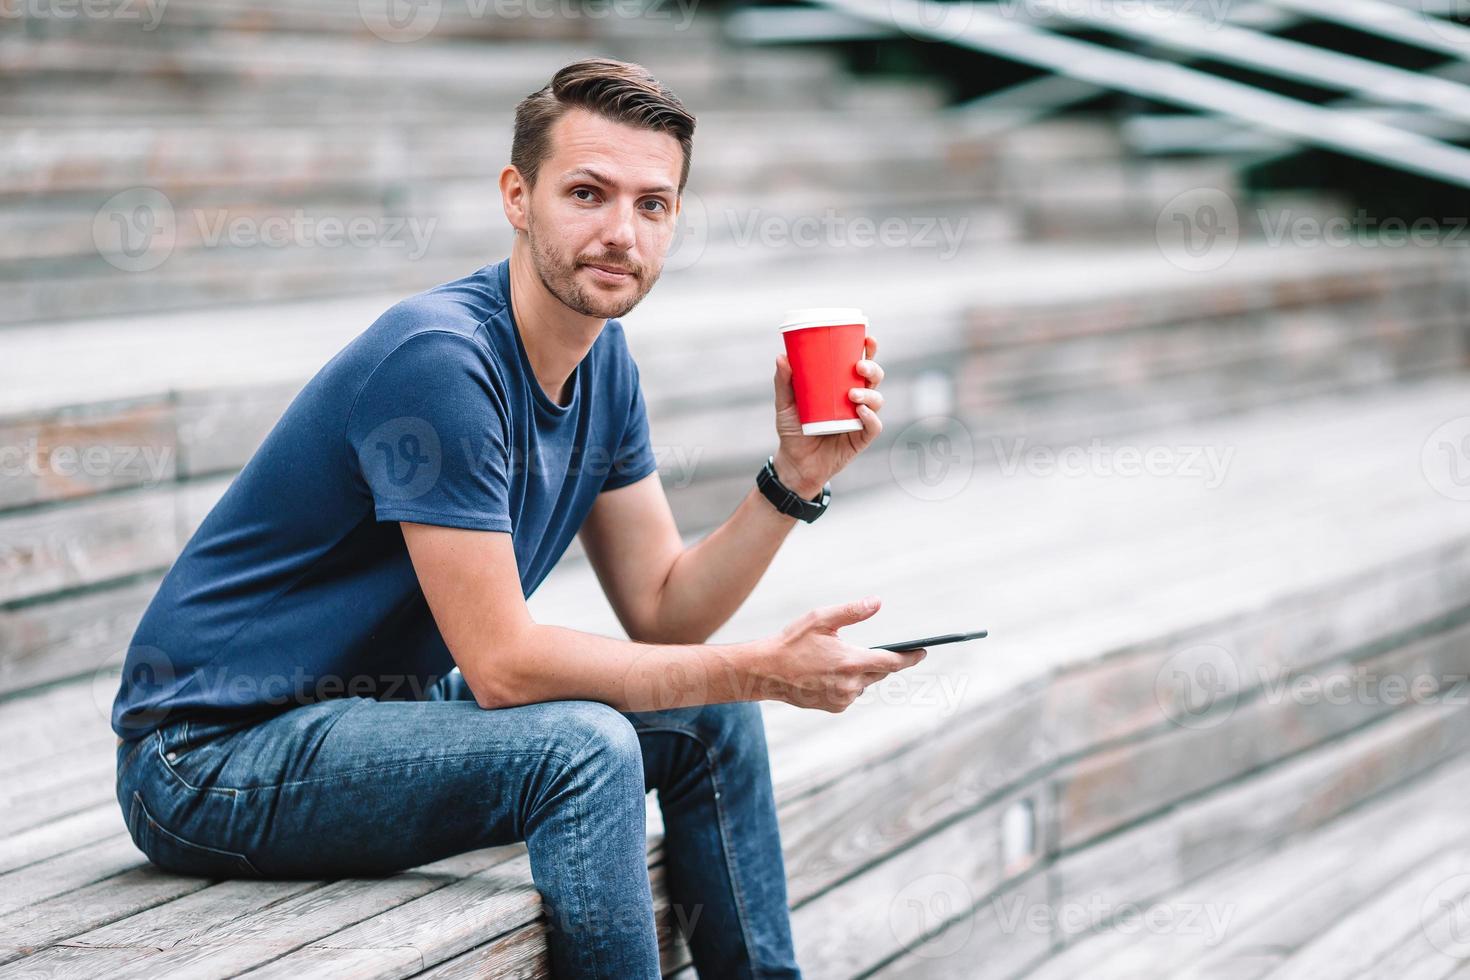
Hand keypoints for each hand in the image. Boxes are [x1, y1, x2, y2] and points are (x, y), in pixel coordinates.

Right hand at [753, 596, 926, 712]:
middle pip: (880, 672)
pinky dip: (849, 682)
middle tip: (879, 649)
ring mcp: (842, 699)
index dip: (911, 657)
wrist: (765, 671)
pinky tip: (832, 672)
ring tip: (844, 658)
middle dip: (882, 660)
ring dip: (862, 671)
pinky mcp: (834, 707)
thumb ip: (852, 612)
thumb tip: (877, 602)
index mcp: (851, 662)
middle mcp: (850, 684)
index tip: (923, 652)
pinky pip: (852, 693)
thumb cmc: (792, 642)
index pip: (892, 662)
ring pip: (865, 683)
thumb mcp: (821, 619)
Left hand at [771, 335, 884, 496]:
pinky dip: (870, 417)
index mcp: (841, 387)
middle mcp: (855, 400)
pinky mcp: (860, 438)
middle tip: (858, 367)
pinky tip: (861, 411)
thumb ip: (784, 382)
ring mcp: (859, 419)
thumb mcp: (785, 405)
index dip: (868, 351)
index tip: (867, 339)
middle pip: (873, 379)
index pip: (859, 365)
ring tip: (852, 395)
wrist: (795, 464)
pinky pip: (873, 426)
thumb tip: (782, 356)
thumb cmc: (793, 431)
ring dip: (869, 394)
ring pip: (877, 400)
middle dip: (872, 369)